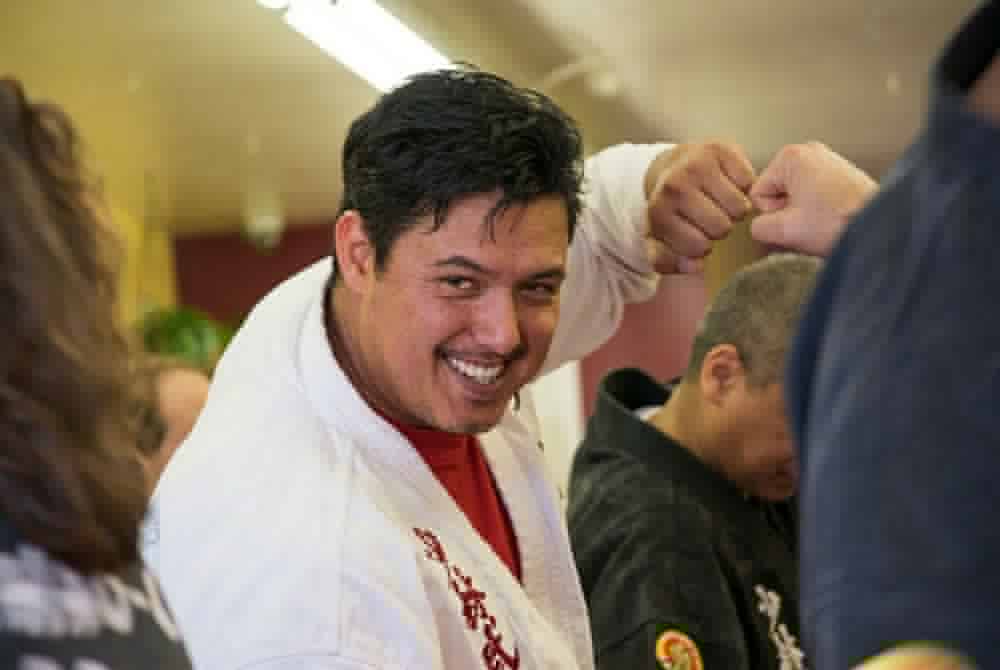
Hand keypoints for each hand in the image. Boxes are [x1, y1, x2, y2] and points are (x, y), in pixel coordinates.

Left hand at [645, 142, 755, 273]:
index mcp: (658, 212)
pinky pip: (749, 182)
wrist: (675, 166)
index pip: (698, 247)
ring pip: (739, 207)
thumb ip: (668, 261)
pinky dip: (744, 187)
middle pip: (722, 228)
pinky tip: (730, 185)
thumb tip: (694, 266)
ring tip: (722, 203)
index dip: (702, 246)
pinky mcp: (721, 150)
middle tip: (711, 217)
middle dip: (719, 228)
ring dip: (735, 210)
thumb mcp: (660, 238)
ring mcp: (698, 165)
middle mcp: (675, 186)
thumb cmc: (672, 208)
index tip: (697, 235)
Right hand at [750, 142, 876, 256]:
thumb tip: (759, 227)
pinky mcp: (842, 172)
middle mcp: (809, 150)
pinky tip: (832, 217)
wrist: (878, 226)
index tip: (793, 221)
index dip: (771, 215)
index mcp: (790, 156)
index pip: (758, 193)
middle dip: (787, 212)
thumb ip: (758, 227)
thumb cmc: (839, 222)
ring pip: (795, 194)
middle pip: (776, 192)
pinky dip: (819, 208)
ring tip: (822, 221)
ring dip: (803, 212)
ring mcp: (828, 159)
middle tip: (808, 223)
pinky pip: (814, 193)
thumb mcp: (784, 231)